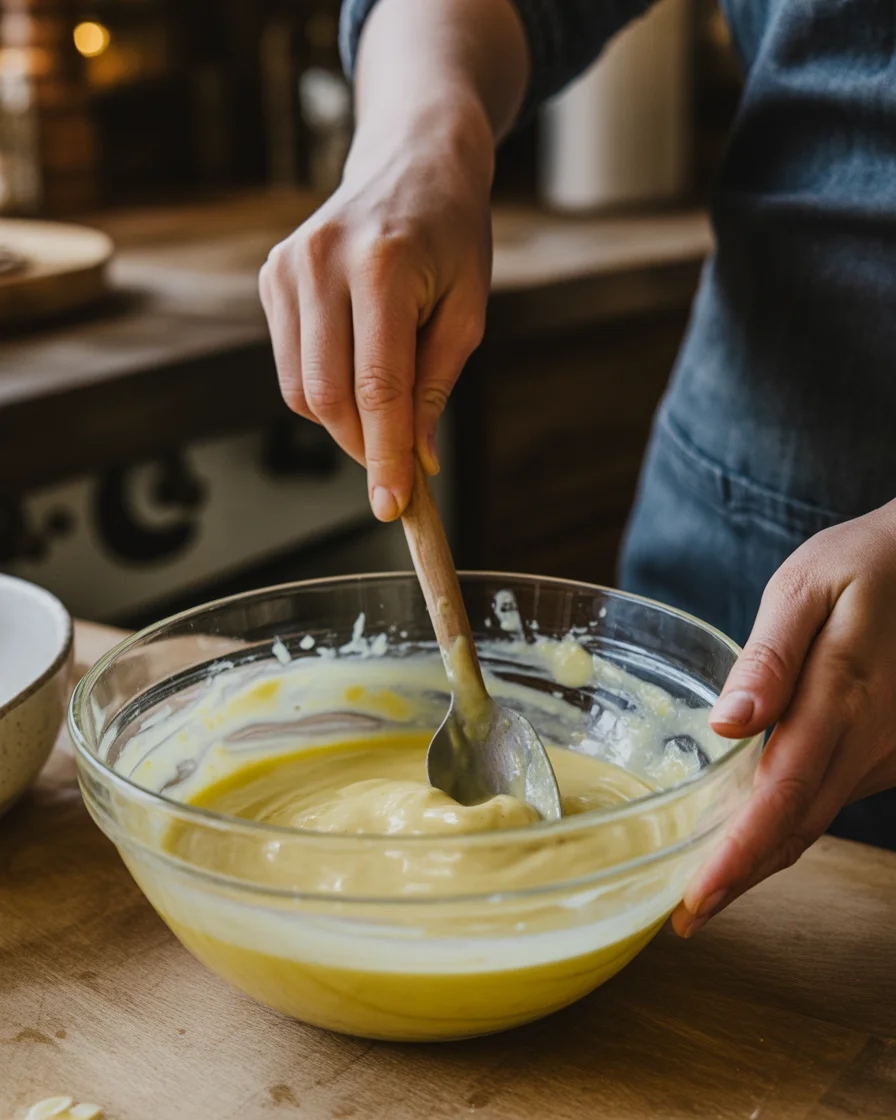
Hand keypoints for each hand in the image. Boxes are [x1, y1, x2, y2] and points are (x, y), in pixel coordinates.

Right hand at [259, 98, 493, 521]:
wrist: (411, 160)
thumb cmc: (451, 234)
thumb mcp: (467, 308)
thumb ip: (436, 384)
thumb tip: (414, 460)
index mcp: (381, 268)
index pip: (376, 387)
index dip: (384, 455)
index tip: (393, 505)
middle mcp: (321, 264)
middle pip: (326, 397)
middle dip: (363, 444)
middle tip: (397, 465)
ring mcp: (287, 269)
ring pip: (300, 389)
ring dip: (343, 420)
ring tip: (386, 399)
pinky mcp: (271, 277)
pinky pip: (291, 363)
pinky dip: (324, 386)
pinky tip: (357, 360)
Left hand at [673, 500, 895, 936]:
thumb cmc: (865, 565)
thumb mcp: (809, 587)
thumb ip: (772, 656)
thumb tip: (727, 722)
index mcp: (842, 699)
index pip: (781, 796)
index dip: (739, 856)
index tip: (696, 899)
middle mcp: (870, 741)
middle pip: (798, 826)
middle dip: (742, 877)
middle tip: (689, 916)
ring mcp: (886, 752)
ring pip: (817, 821)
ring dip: (765, 858)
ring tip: (710, 888)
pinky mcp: (888, 751)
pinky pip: (833, 798)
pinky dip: (791, 825)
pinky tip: (755, 834)